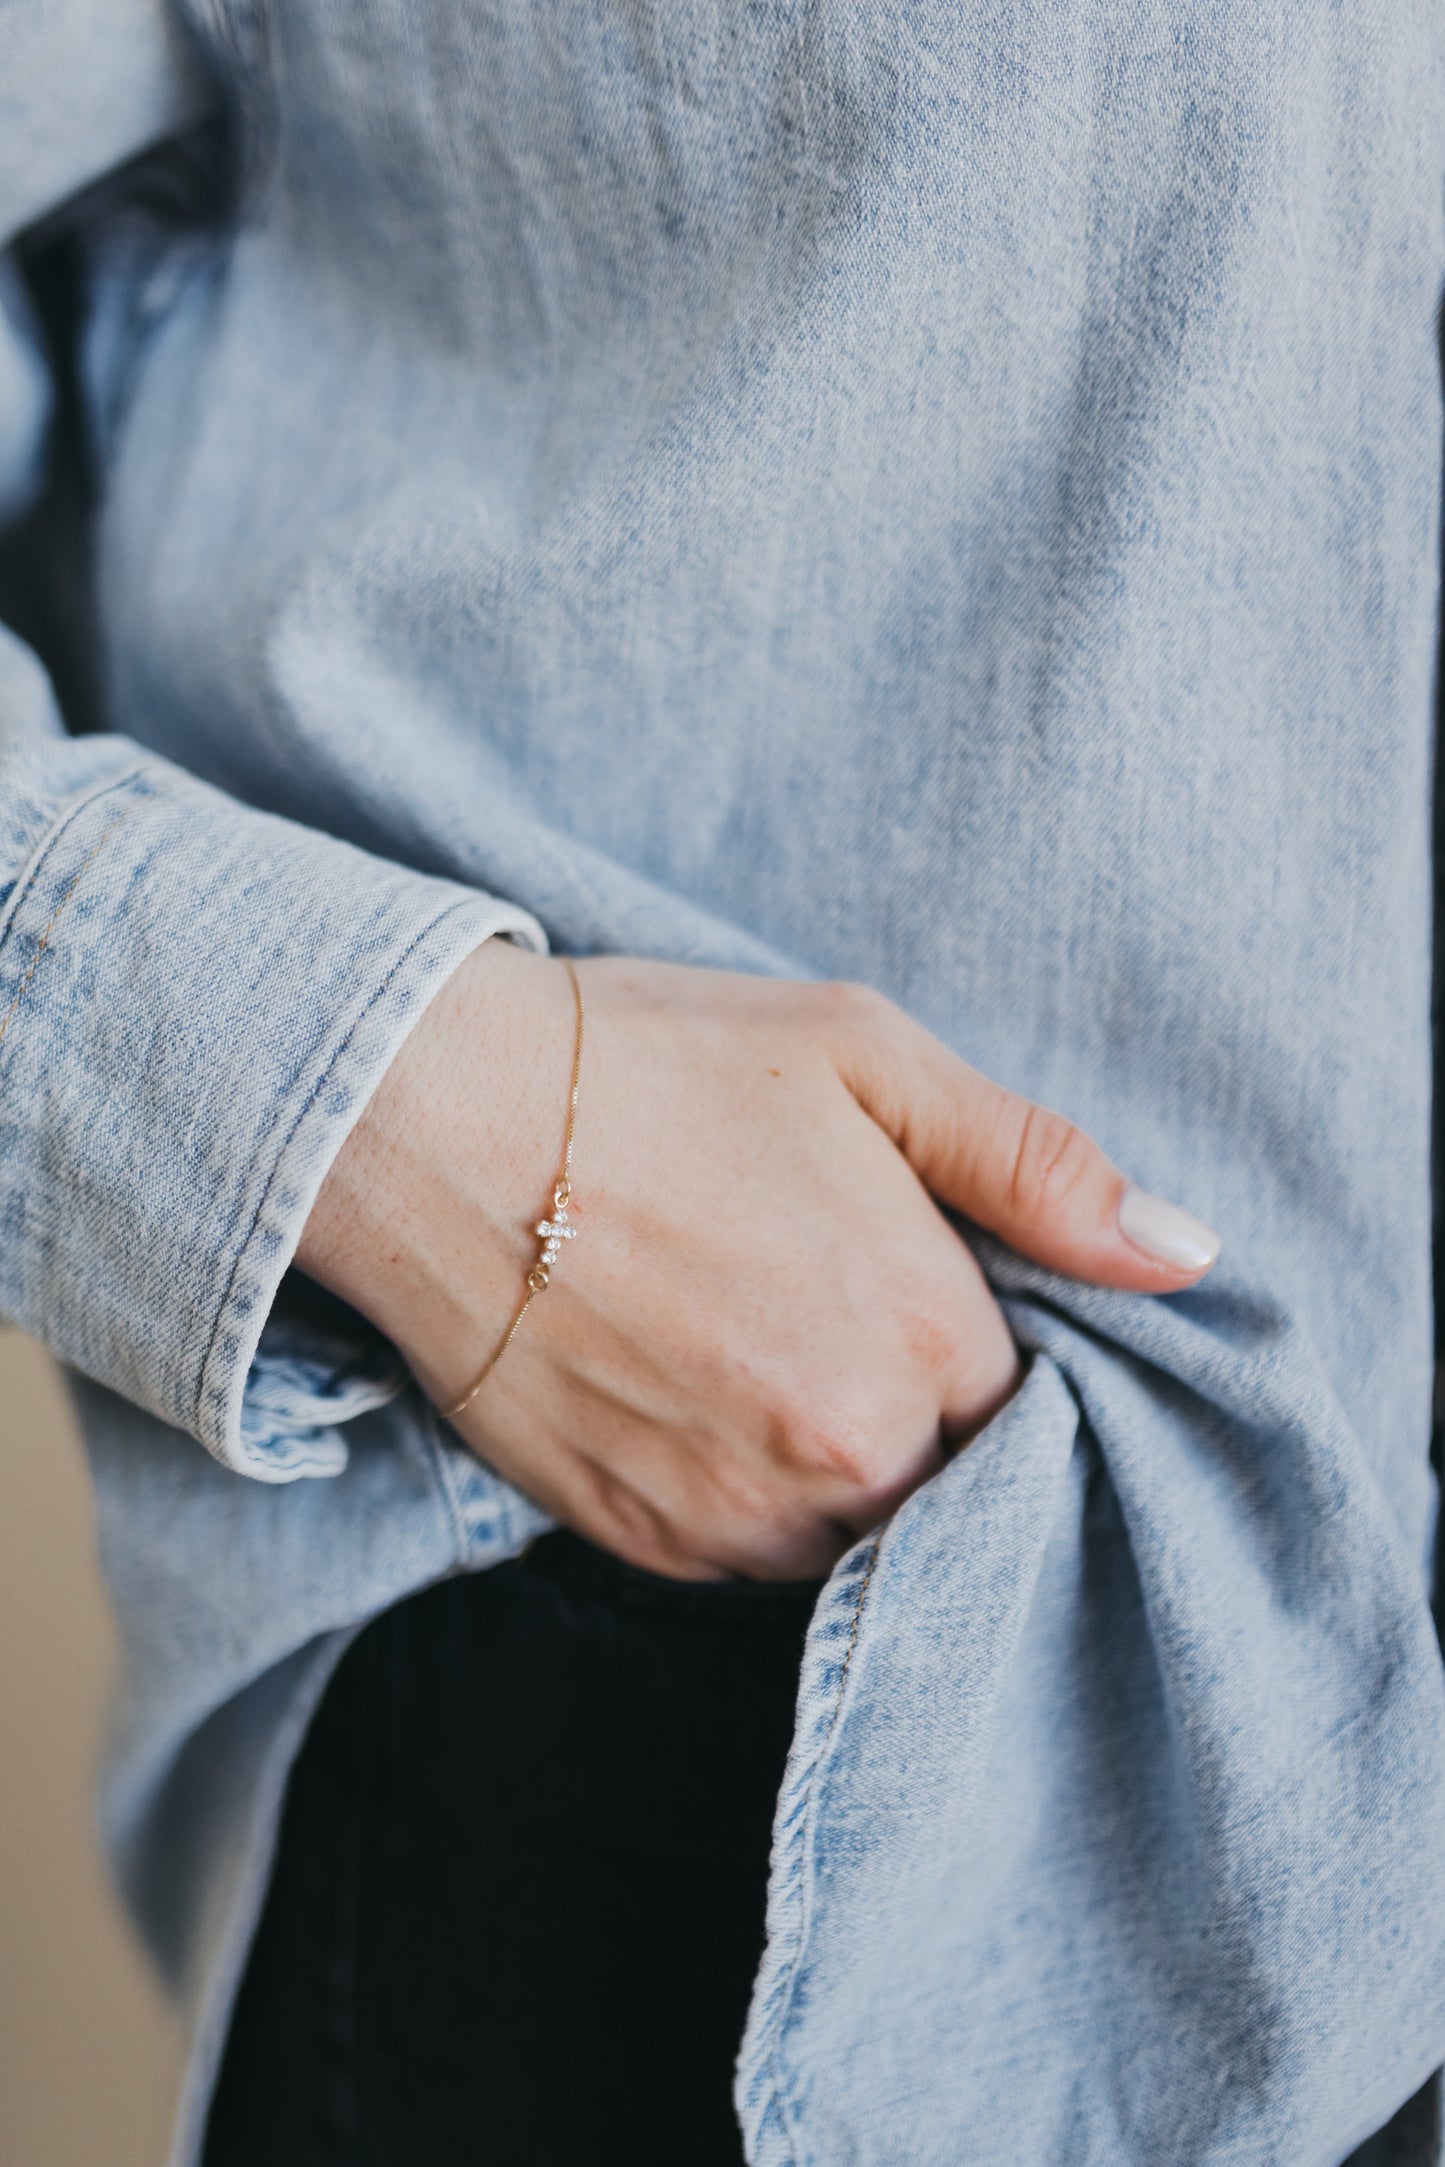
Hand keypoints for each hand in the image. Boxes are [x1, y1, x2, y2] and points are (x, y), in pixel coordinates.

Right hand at [298, 942, 1218, 1578]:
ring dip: (837, 1458)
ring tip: (754, 1337)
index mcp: (923, 1333)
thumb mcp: (865, 1054)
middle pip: (950, 1477)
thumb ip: (1037, 1165)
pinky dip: (747, 1489)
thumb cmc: (650, 1065)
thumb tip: (1185, 1256)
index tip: (916, 1278)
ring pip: (854, 1530)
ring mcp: (735, 1510)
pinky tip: (692, 1383)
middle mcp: (844, 1449)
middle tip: (822, 1297)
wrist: (428, 1120)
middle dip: (917, 1405)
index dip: (976, 1335)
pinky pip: (748, 1555)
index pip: (1032, 1399)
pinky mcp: (641, 1540)